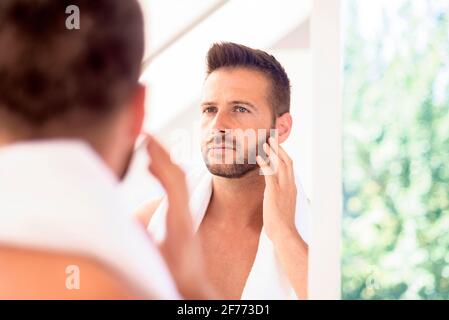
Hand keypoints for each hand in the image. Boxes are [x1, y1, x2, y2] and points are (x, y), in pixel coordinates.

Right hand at [145, 134, 217, 298]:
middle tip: (146, 134)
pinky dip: (163, 174)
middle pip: (178, 174)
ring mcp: (185, 214)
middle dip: (163, 152)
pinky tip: (152, 169)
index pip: (174, 180)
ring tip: (148, 146)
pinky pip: (175, 188)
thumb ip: (136, 238)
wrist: (192, 287)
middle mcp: (185, 213)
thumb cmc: (173, 276)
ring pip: (178, 179)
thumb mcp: (150, 258)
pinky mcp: (182, 217)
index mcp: (178, 219)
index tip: (149, 140)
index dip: (161, 158)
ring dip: (163, 161)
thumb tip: (119, 216)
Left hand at [256, 137, 297, 241]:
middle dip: (280, 148)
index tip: (278, 148)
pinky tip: (259, 157)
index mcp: (292, 188)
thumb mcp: (283, 208)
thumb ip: (281, 198)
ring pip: (280, 164)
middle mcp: (290, 185)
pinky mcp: (274, 191)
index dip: (284, 156)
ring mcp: (283, 188)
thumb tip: (275, 195)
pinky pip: (270, 173)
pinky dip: (265, 163)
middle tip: (272, 138)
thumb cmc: (282, 224)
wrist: (284, 232)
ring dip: (273, 152)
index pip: (290, 168)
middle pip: (287, 161)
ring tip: (265, 142)